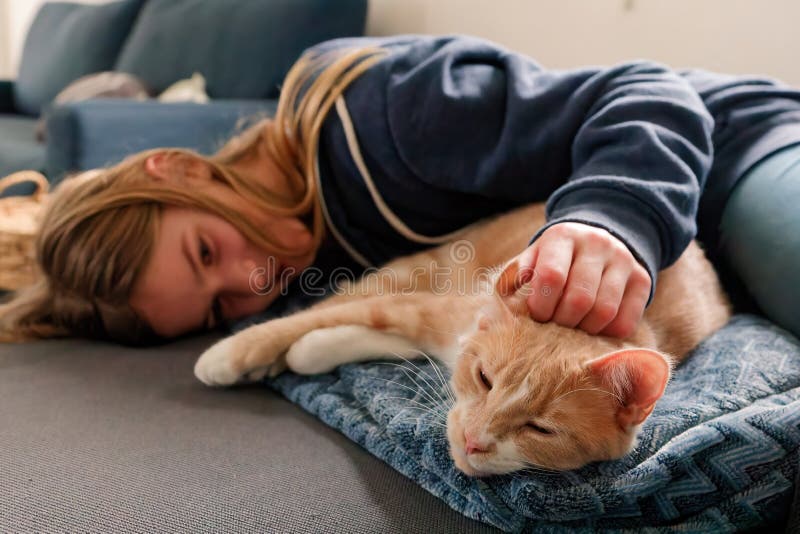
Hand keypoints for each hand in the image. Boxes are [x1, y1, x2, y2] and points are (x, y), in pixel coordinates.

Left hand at [512, 222, 650, 337]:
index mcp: (563, 235)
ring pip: (604, 311)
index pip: (552, 276)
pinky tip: (592, 328)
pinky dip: (606, 333)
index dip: (541, 305)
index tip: (536, 316)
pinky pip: (626, 320)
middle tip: (553, 327)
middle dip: (561, 322)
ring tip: (571, 329)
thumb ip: (513, 281)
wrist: (594, 241)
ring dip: (583, 330)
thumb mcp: (530, 260)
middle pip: (580, 298)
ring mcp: (624, 260)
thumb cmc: (553, 259)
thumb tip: (497, 312)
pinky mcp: (642, 279)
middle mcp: (597, 243)